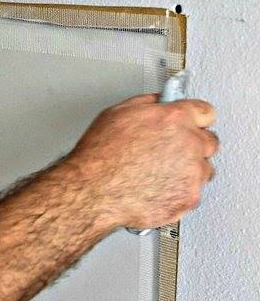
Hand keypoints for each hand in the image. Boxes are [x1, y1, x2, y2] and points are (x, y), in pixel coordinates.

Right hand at [67, 93, 218, 228]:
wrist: (91, 192)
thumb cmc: (98, 157)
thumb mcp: (116, 114)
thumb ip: (147, 104)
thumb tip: (158, 102)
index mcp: (174, 118)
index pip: (205, 112)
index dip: (195, 118)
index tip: (192, 123)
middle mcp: (189, 144)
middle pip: (209, 142)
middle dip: (192, 146)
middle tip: (170, 152)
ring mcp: (191, 173)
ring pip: (204, 170)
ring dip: (187, 171)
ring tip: (159, 174)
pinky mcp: (188, 198)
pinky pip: (192, 194)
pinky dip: (178, 194)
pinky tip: (157, 189)